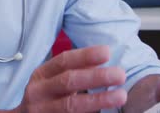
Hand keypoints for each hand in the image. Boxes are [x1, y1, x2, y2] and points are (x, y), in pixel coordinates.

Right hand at [12, 45, 126, 112]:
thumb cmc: (46, 97)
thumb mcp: (52, 80)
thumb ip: (72, 71)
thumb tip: (102, 60)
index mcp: (41, 75)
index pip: (63, 61)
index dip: (85, 56)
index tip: (107, 52)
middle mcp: (38, 92)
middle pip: (68, 82)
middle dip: (96, 77)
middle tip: (120, 74)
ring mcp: (42, 111)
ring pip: (71, 105)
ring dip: (98, 100)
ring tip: (121, 95)